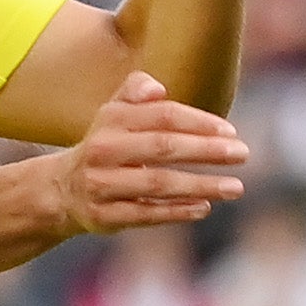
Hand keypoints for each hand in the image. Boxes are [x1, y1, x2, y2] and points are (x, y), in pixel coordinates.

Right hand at [49, 74, 248, 235]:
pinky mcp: (103, 216)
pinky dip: (177, 212)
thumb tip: (158, 89)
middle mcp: (103, 151)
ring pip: (157, 184)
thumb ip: (135, 90)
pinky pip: (146, 214)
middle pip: (162, 148)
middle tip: (243, 154)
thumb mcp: (114, 113)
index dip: (198, 122)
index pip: (161, 116)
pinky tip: (205, 208)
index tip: (230, 131)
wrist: (63, 189)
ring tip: (235, 187)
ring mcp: (102, 185)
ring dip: (200, 185)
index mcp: (110, 119)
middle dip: (206, 150)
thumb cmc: (107, 145)